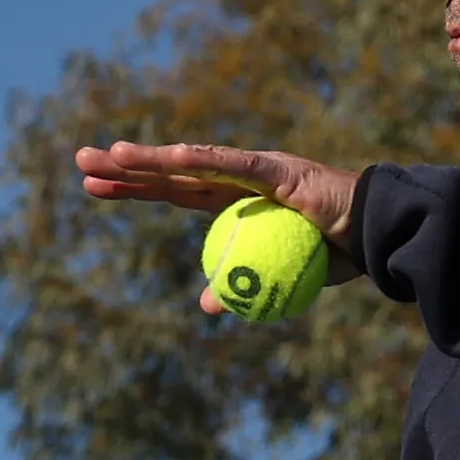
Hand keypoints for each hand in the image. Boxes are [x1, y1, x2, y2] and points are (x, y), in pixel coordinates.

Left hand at [72, 142, 368, 310]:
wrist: (379, 235)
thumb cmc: (335, 253)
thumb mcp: (279, 277)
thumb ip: (242, 285)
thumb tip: (207, 305)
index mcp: (234, 203)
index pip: (172, 193)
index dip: (133, 186)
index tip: (93, 186)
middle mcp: (238, 180)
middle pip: (170, 174)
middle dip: (125, 166)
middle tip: (80, 160)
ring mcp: (257, 171)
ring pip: (194, 165)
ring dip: (153, 160)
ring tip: (111, 154)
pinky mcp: (281, 172)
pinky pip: (237, 167)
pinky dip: (206, 161)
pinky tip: (173, 156)